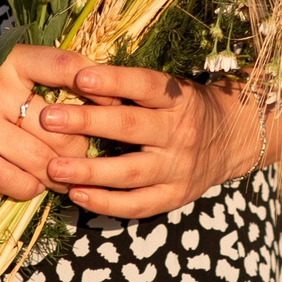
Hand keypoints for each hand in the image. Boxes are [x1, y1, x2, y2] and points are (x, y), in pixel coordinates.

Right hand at [0, 40, 87, 199]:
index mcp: (10, 59)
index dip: (102, 87)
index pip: (68, 66)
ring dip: (58, 176)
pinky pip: (12, 180)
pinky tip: (29, 186)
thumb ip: (36, 77)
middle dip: (81, 149)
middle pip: (63, 126)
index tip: (118, 106)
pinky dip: (29, 189)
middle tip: (87, 161)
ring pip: (42, 159)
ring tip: (63, 180)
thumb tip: (93, 101)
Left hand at [37, 65, 262, 218]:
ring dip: (88, 170)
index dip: (114, 80)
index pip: (145, 85)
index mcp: (179, 99)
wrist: (233, 138)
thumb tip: (80, 79)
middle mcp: (180, 132)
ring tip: (53, 167)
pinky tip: (76, 195)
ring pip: (129, 171)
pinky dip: (105, 203)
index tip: (80, 76)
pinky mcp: (175, 195)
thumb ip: (132, 89)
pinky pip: (137, 204)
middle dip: (87, 122)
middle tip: (48, 118)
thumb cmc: (188, 107)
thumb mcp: (171, 89)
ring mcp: (178, 167)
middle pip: (130, 127)